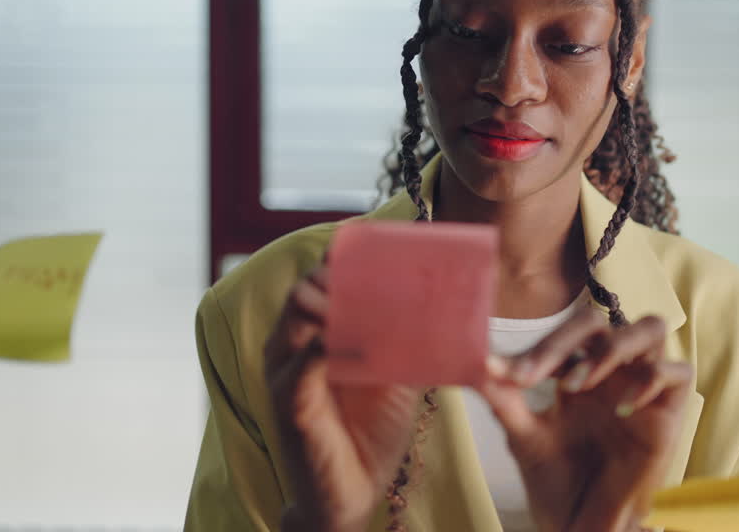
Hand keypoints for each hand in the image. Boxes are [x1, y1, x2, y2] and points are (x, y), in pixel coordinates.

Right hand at [266, 266, 422, 531]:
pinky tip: (350, 344)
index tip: (375, 247)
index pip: (318, 281)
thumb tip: (451, 308)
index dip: (341, 259)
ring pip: (298, 314)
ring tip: (371, 303)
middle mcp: (294, 348)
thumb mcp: (398, 376)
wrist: (356, 492)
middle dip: (340, 275)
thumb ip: (411, 342)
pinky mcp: (291, 405)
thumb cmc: (371, 431)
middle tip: (382, 273)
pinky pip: (299, 366)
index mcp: (315, 335)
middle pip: (305, 289)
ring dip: (335, 302)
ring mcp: (288, 374)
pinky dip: (323, 348)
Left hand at [477, 309, 692, 531]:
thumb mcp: (524, 438)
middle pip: (600, 321)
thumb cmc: (556, 481)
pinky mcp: (669, 414)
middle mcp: (611, 373)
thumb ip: (505, 400)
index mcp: (575, 371)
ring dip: (614, 346)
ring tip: (580, 382)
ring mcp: (642, 388)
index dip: (537, 347)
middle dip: (566, 339)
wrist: (580, 525)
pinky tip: (622, 405)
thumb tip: (478, 363)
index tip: (507, 375)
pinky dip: (650, 378)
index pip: (563, 334)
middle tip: (540, 374)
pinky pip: (678, 372)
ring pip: (651, 328)